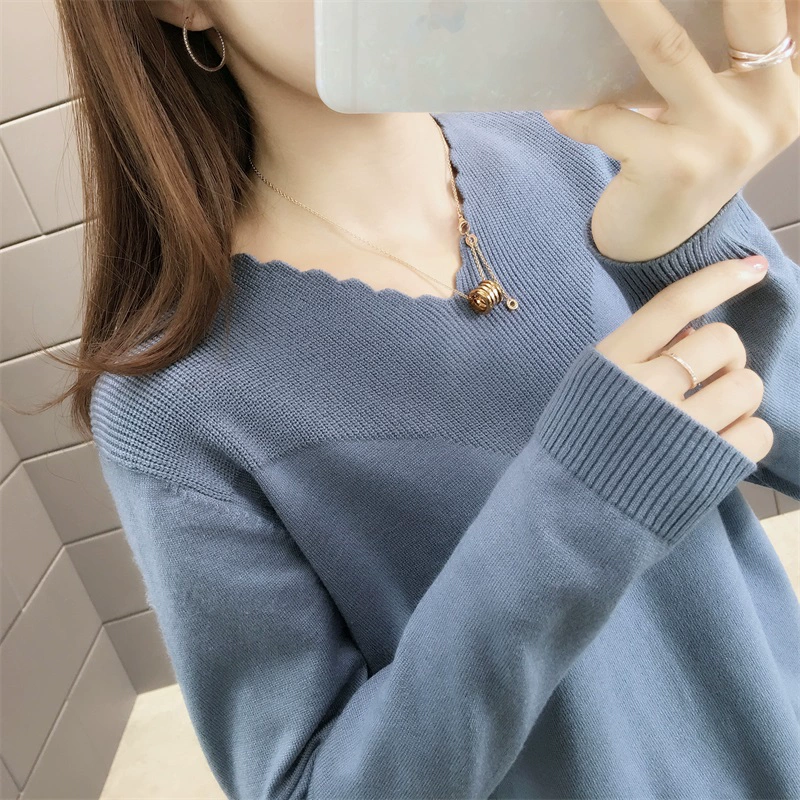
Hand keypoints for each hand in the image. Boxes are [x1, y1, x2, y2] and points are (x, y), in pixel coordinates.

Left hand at [542, 0, 799, 262]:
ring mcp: (724, 139)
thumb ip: (727, 53)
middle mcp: (773, 107)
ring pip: (668, 49)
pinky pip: (608, 120)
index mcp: (793, 84)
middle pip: (750, 5)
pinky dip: (576, 111)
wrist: (666, 246)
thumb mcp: (725, 105)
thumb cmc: (691, 162)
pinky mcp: (671, 167)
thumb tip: (667, 5)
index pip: (787, 11)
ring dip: (625, 6)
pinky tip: (556, 108)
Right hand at [595, 254, 773, 462]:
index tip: (753, 268)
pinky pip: (758, 432)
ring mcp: (680, 429)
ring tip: (711, 418)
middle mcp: (647, 389)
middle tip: (710, 379)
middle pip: (721, 342)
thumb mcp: (588, 390)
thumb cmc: (575, 450)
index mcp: (610, 363)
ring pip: (748, 385)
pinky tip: (718, 446)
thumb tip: (695, 329)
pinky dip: (747, 435)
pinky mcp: (708, 468)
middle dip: (726, 356)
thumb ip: (634, 357)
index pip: (674, 303)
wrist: (566, 520)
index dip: (719, 279)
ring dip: (738, 396)